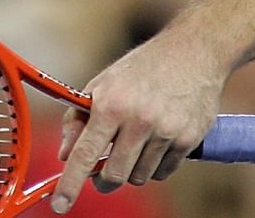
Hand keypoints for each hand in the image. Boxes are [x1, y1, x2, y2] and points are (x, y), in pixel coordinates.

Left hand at [51, 26, 228, 211]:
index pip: (85, 154)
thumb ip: (78, 118)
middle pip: (114, 176)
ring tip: (136, 142)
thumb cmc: (142, 68)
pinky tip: (157, 141)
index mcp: (111, 103)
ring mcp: (166, 131)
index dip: (70, 183)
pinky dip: (155, 165)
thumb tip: (64, 154)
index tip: (60, 205)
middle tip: (103, 172)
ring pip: (139, 176)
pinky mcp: (188, 139)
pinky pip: (164, 172)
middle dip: (104, 180)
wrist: (194, 52)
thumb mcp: (103, 83)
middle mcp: (139, 119)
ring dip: (132, 169)